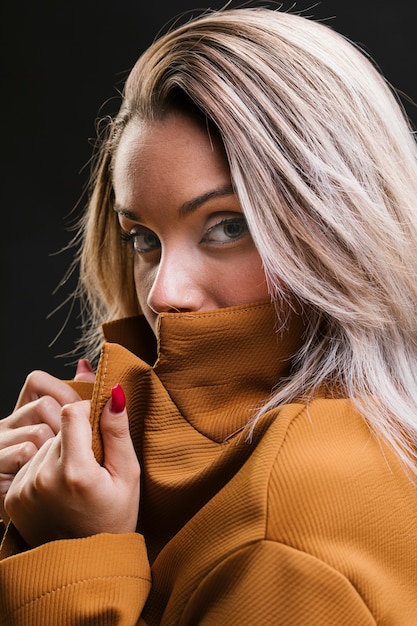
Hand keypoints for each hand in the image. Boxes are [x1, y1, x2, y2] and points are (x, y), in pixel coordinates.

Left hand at [4, 385, 140, 546]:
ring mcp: (24, 488)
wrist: (86, 563)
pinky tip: (59, 489)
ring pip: (44, 445)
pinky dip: (45, 469)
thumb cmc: (113, 519)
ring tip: (75, 480)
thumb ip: (118, 432)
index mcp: (76, 471)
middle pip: (58, 430)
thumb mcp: (127, 475)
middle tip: (91, 466)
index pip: (71, 413)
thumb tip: (114, 394)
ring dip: (60, 453)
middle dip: (76, 438)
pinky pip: (30, 464)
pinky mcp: (13, 496)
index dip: (88, 415)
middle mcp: (44, 477)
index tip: (98, 432)